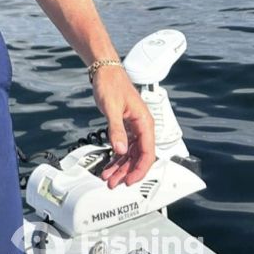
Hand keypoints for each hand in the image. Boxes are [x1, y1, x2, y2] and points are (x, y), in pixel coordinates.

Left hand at [93, 68, 156, 188]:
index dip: (139, 170)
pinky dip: (117, 157)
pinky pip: (124, 146)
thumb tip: (121, 150)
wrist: (105, 71)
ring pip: (131, 154)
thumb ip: (116, 129)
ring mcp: (134, 127)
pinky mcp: (126, 126)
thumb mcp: (111, 107)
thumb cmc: (111, 83)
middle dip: (127, 172)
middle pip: (139, 157)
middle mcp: (142, 126)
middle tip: (114, 183)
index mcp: (145, 123)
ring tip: (109, 177)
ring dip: (121, 167)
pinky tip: (109, 164)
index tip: (130, 181)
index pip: (148, 153)